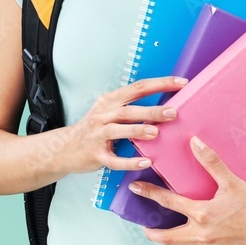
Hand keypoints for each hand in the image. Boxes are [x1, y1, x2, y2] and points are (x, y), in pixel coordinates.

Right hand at [59, 76, 188, 173]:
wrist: (64, 149)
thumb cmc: (94, 128)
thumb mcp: (109, 110)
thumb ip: (133, 105)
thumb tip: (166, 102)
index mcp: (110, 101)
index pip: (139, 87)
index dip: (161, 83)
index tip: (182, 83)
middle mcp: (102, 115)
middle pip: (129, 110)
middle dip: (152, 110)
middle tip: (173, 113)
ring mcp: (97, 135)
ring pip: (118, 130)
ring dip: (137, 130)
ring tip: (156, 133)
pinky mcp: (95, 155)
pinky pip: (114, 160)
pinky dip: (130, 162)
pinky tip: (145, 161)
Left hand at [128, 135, 245, 244]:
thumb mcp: (233, 181)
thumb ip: (212, 162)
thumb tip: (195, 143)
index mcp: (203, 215)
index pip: (168, 203)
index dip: (150, 194)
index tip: (136, 189)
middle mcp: (203, 236)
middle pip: (168, 237)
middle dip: (153, 233)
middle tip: (145, 228)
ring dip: (173, 241)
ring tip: (167, 234)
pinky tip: (196, 241)